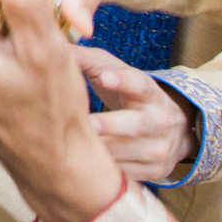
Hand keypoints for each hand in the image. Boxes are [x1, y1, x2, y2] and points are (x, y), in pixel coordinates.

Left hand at [78, 47, 195, 182]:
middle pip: (137, 124)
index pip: (138, 83)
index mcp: (148, 91)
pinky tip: (80, 170)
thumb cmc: (128, 94)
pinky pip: (126, 175)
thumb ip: (87, 61)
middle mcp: (159, 120)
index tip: (105, 77)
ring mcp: (159, 148)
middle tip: (87, 124)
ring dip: (101, 152)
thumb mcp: (115, 73)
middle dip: (111, 125)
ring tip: (70, 149)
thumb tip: (51, 47)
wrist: (170, 128)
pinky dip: (104, 174)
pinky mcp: (155, 171)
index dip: (122, 80)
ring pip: (127, 153)